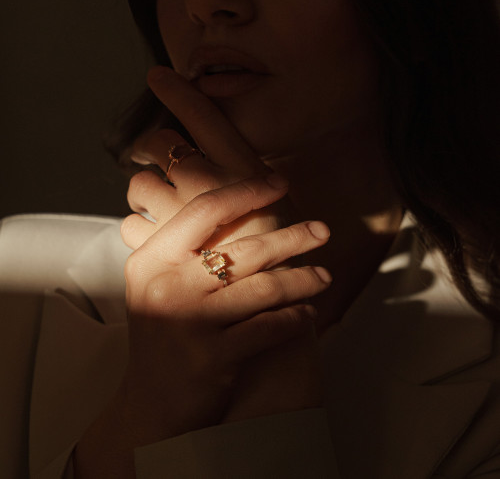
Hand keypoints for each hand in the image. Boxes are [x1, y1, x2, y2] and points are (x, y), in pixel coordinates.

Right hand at [121, 176, 330, 439]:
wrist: (153, 402)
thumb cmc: (164, 335)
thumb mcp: (160, 284)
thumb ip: (187, 249)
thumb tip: (244, 209)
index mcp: (150, 260)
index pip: (205, 211)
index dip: (247, 192)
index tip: (280, 183)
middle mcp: (165, 286)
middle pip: (243, 249)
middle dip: (293, 236)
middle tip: (322, 231)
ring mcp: (187, 322)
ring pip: (264, 287)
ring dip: (302, 279)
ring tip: (322, 277)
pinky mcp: (211, 357)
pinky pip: (269, 327)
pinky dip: (295, 318)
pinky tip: (308, 313)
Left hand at [122, 66, 293, 250]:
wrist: (270, 305)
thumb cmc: (281, 252)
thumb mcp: (274, 204)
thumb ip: (244, 178)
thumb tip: (215, 160)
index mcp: (237, 168)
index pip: (200, 116)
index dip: (178, 92)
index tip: (158, 76)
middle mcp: (202, 182)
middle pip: (155, 145)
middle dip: (150, 150)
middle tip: (153, 160)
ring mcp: (176, 213)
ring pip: (138, 185)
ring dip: (143, 192)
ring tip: (156, 205)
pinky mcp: (157, 247)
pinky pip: (131, 226)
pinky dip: (140, 227)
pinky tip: (156, 236)